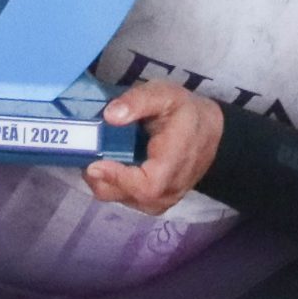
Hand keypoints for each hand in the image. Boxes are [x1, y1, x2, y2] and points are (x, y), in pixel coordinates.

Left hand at [83, 81, 223, 215]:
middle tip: (85, 152)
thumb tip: (109, 115)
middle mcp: (167, 191)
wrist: (212, 134)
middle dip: (100, 176)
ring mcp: (160, 201)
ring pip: (120, 198)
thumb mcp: (166, 95)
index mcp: (173, 164)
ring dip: (103, 179)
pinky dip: (112, 183)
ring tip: (95, 154)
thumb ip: (138, 101)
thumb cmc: (186, 113)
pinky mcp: (154, 203)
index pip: (145, 185)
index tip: (94, 163)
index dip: (118, 177)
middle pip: (124, 194)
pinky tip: (108, 163)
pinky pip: (125, 198)